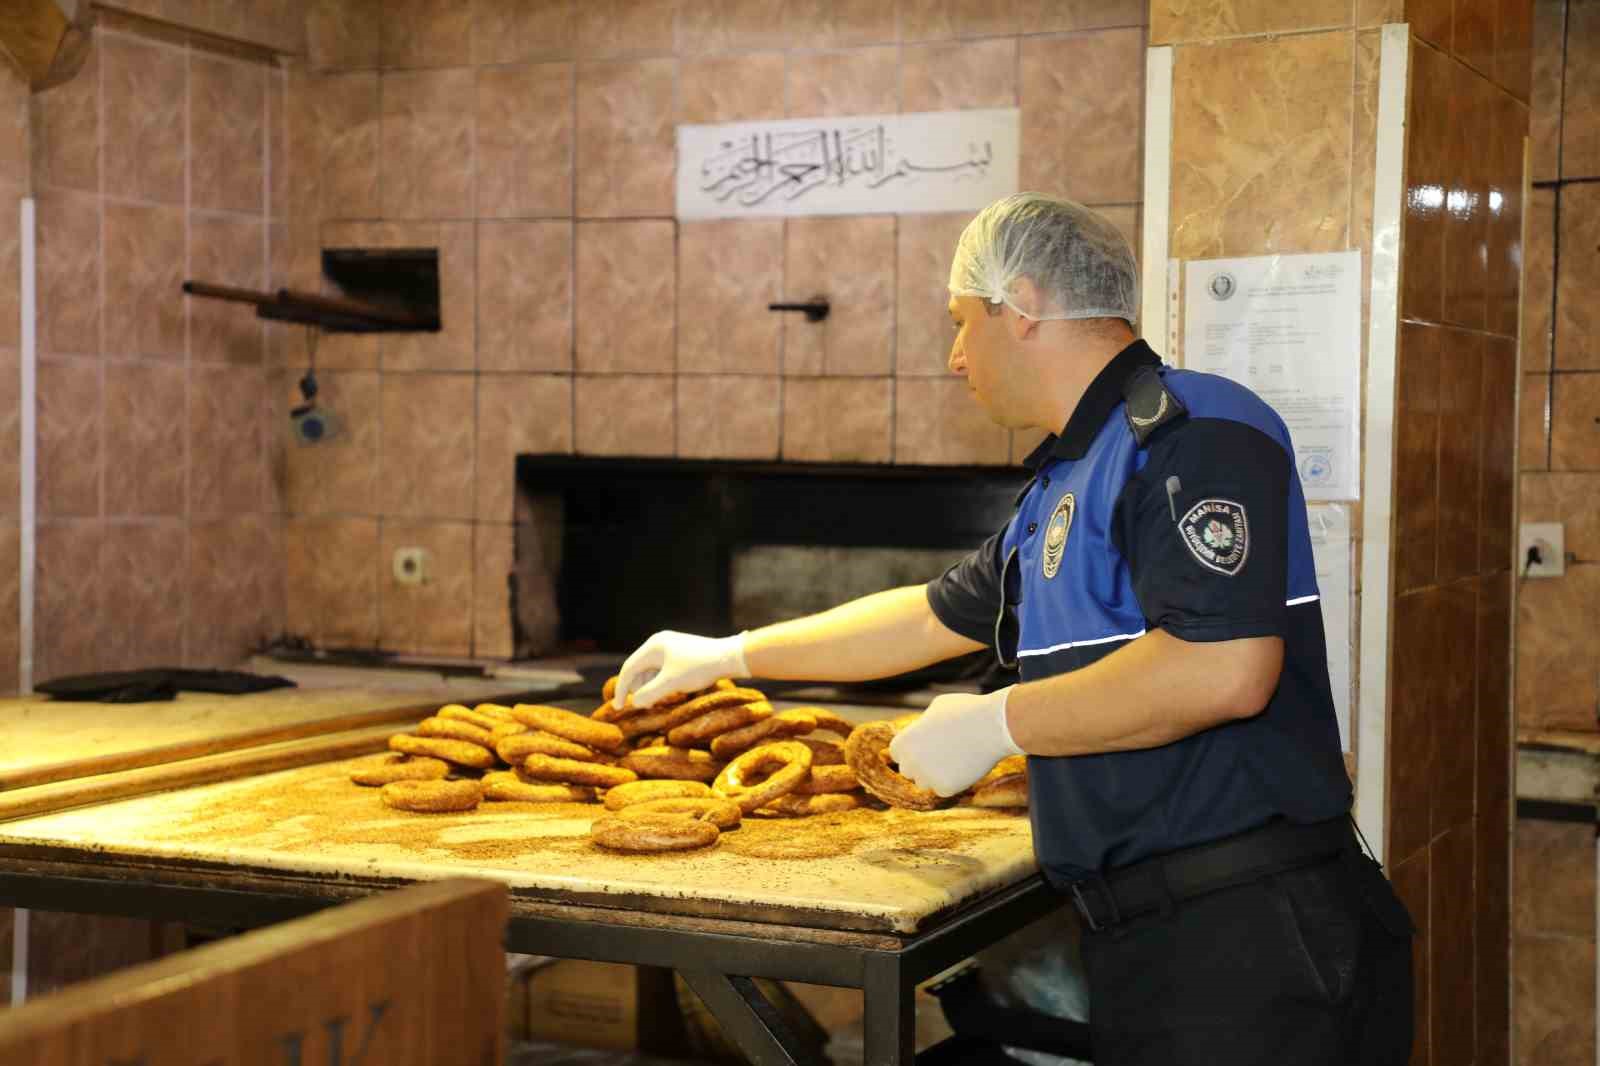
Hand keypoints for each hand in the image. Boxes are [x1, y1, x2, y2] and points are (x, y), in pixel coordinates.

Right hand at [613, 631, 748, 708]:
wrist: (730, 656)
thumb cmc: (699, 669)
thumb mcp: (671, 684)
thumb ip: (649, 693)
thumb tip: (634, 702)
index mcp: (653, 647)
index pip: (628, 669)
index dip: (621, 690)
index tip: (618, 708)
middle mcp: (659, 642)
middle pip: (638, 668)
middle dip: (636, 688)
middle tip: (641, 706)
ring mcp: (671, 645)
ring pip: (651, 668)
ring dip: (649, 685)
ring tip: (653, 701)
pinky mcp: (681, 650)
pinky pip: (663, 667)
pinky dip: (660, 680)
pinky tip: (667, 691)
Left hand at [889, 687, 1022, 796]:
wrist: (994, 726)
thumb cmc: (966, 711)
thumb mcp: (936, 708)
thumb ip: (922, 725)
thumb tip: (919, 733)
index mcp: (903, 741)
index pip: (897, 753)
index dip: (911, 749)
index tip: (924, 745)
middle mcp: (910, 762)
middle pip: (908, 770)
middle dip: (921, 764)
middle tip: (941, 754)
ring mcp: (927, 777)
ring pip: (924, 782)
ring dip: (935, 774)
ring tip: (955, 757)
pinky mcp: (945, 789)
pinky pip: (943, 789)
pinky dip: (952, 782)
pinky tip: (965, 766)